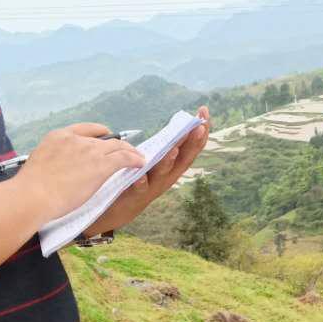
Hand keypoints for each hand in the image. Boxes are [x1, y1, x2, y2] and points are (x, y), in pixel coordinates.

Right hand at [10, 122, 147, 221]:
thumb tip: (61, 170)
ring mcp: (89, 151)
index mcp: (58, 136)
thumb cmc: (30, 190)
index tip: (106, 137)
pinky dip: (134, 159)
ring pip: (117, 147)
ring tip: (137, 156)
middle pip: (104, 138)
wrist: (32, 196)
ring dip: (130, 152)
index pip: (84, 129)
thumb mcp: (39, 165)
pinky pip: (124, 158)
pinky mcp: (101, 165)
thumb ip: (55, 161)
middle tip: (125, 151)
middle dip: (117, 145)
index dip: (99, 133)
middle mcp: (76, 139)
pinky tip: (140, 162)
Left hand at [81, 106, 210, 234]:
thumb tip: (175, 127)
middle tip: (199, 127)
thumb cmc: (137, 180)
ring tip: (174, 149)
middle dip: (192, 142)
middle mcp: (168, 177)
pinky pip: (138, 188)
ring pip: (163, 173)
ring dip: (168, 161)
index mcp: (173, 166)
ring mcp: (153, 187)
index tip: (204, 111)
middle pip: (184, 159)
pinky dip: (140, 182)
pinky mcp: (135, 196)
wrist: (118, 210)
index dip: (200, 131)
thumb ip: (163, 148)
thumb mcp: (154, 162)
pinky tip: (139, 177)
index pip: (191, 147)